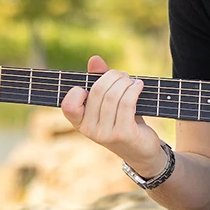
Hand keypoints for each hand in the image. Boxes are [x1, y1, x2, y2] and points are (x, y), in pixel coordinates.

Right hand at [61, 55, 165, 175]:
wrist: (141, 150)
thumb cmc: (123, 121)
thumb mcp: (109, 102)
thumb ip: (99, 80)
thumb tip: (94, 59)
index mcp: (80, 123)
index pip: (68, 105)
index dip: (78, 91)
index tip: (96, 84)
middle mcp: (89, 130)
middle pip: (97, 92)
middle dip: (113, 77)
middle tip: (124, 77)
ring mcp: (105, 134)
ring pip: (113, 96)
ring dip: (125, 82)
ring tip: (133, 82)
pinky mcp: (123, 134)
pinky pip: (126, 103)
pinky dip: (134, 89)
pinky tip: (139, 86)